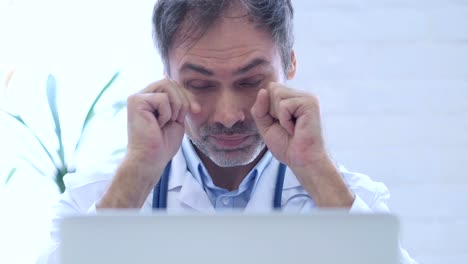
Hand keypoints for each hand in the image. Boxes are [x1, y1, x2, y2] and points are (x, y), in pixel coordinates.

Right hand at [126, 78, 199, 168]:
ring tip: (168, 121)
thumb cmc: (164, 142)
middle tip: (179, 119)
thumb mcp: (177, 116)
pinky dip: (166, 114)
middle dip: (183, 100)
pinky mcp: (135, 101)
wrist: (152, 159)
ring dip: (176, 106)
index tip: (196, 110)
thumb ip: (178, 100)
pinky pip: (162, 98)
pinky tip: (157, 125)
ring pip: (167, 85)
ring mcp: (137, 97)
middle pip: (171, 82)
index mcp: (151, 97)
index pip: (173, 84)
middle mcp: (142, 94)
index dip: (187, 95)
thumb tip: (180, 82)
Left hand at [251, 82, 353, 206]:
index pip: (269, 89)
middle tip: (286, 127)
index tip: (279, 124)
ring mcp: (307, 97)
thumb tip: (263, 90)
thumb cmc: (287, 146)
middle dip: (271, 111)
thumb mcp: (265, 125)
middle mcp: (300, 95)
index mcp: (292, 98)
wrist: (302, 161)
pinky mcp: (310, 103)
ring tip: (291, 127)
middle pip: (272, 89)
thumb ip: (259, 108)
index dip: (267, 109)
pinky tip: (296, 129)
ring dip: (279, 116)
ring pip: (276, 94)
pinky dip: (285, 120)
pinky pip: (284, 105)